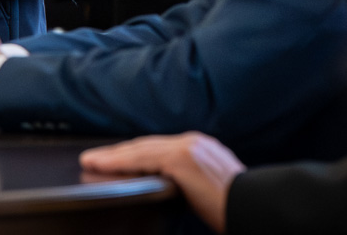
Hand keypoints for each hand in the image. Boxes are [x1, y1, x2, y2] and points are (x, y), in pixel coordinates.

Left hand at [79, 133, 244, 232]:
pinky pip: (141, 159)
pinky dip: (119, 162)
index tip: (117, 159)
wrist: (254, 206)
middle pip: (145, 145)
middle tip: (95, 158)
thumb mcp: (210, 186)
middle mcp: (192, 141)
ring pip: (139, 149)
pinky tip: (103, 165)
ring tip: (91, 161)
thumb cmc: (236, 204)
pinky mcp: (181, 159)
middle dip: (119, 153)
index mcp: (200, 147)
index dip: (134, 153)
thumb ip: (190, 180)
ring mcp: (186, 147)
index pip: (158, 147)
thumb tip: (175, 187)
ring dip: (112, 156)